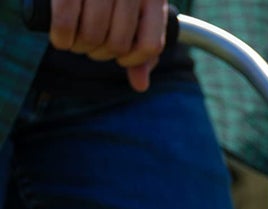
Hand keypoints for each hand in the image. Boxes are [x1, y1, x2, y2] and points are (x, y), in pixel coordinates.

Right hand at [47, 0, 167, 91]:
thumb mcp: (136, 7)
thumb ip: (141, 43)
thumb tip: (139, 85)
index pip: (151, 45)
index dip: (133, 60)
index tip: (119, 57)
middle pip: (118, 43)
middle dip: (99, 53)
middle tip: (87, 47)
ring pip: (94, 33)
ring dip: (80, 47)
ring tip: (73, 42)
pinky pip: (66, 17)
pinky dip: (62, 35)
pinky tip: (60, 39)